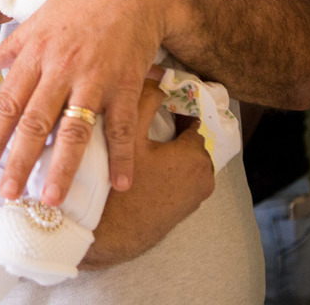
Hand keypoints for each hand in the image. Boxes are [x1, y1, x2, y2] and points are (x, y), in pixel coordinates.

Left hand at [0, 0, 165, 204]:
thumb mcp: (39, 18)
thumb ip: (11, 46)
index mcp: (36, 54)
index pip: (9, 101)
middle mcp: (61, 69)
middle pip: (35, 122)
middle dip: (20, 160)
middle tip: (9, 193)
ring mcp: (94, 78)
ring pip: (74, 129)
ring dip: (63, 167)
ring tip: (52, 198)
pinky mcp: (126, 83)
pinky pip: (123, 125)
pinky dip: (122, 155)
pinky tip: (119, 183)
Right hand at [83, 83, 214, 266]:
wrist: (105, 239)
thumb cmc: (115, 185)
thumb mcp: (127, 133)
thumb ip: (144, 97)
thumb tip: (156, 70)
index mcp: (196, 156)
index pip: (191, 116)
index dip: (170, 103)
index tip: (152, 98)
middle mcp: (204, 178)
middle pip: (187, 137)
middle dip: (168, 126)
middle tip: (140, 119)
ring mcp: (195, 197)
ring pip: (182, 157)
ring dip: (165, 147)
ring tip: (137, 140)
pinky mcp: (182, 210)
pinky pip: (177, 176)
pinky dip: (164, 167)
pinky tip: (140, 164)